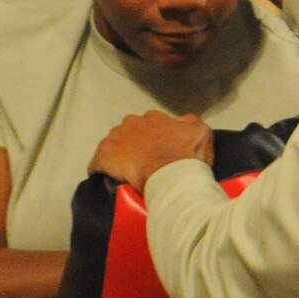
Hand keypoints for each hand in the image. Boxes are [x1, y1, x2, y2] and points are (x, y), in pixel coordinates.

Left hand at [88, 112, 213, 191]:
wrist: (170, 175)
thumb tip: (182, 123)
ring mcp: (116, 137)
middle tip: (145, 162)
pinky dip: (101, 170)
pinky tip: (107, 180)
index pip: (150, 124)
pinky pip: (97, 163)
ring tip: (127, 172)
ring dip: (119, 155)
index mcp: (154, 118)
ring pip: (114, 145)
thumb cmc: (186, 157)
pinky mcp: (104, 154)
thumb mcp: (201, 133)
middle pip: (130, 132)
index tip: (159, 150)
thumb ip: (191, 123)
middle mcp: (132, 122)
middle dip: (135, 144)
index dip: (154, 138)